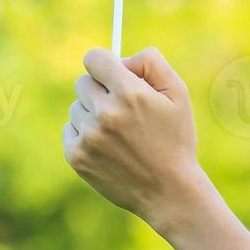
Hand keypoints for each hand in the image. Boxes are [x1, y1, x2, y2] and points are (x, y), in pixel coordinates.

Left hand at [62, 46, 213, 235]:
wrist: (170, 192)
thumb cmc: (175, 139)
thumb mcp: (178, 94)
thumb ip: (151, 63)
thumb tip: (121, 57)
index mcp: (129, 94)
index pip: (94, 58)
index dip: (104, 63)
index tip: (111, 73)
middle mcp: (104, 113)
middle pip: (83, 82)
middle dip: (101, 90)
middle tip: (122, 108)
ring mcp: (87, 137)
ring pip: (77, 107)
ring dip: (93, 114)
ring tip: (119, 134)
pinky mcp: (76, 156)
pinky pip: (71, 129)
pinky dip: (85, 134)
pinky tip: (109, 148)